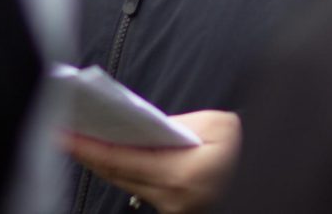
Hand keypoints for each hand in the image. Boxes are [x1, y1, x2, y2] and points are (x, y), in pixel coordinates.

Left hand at [62, 109, 241, 213]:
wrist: (267, 167)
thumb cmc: (245, 146)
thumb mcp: (215, 126)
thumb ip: (175, 126)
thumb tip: (144, 128)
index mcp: (180, 176)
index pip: (121, 161)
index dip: (89, 147)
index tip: (65, 134)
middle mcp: (171, 199)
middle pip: (117, 175)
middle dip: (89, 153)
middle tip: (64, 131)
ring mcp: (172, 209)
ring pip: (125, 184)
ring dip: (102, 162)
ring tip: (81, 138)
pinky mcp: (174, 209)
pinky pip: (139, 188)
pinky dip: (122, 169)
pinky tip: (109, 154)